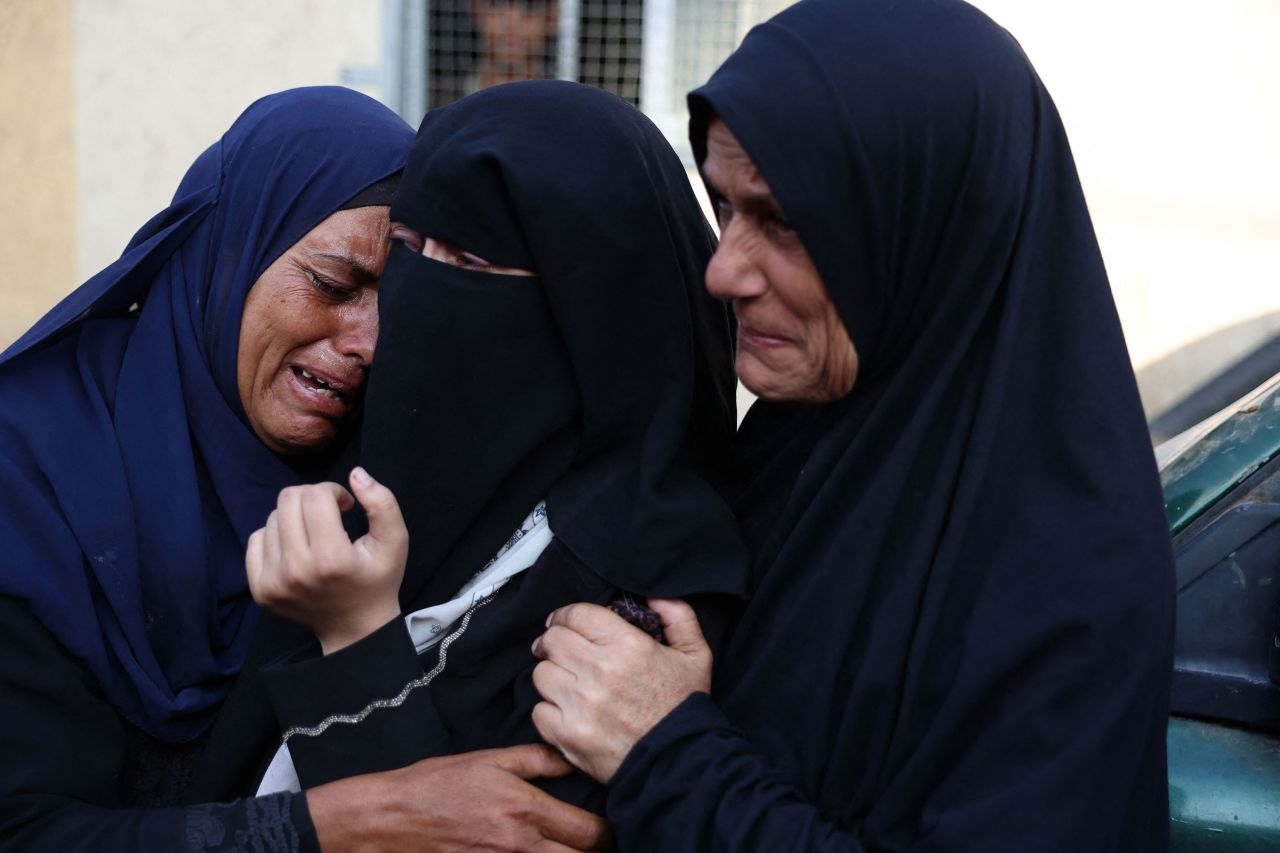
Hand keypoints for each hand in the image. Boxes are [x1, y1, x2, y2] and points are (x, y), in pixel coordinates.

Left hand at [246, 467, 408, 653]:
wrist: (355, 629)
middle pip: (288, 500)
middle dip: (312, 498)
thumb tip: (355, 474)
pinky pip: (256, 540)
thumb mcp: (395, 542)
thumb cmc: (377, 580)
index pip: (315, 496)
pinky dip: (276, 535)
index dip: (334, 491)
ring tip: (315, 535)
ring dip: (296, 517)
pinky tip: (297, 548)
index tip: (346, 506)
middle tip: (330, 515)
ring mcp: (273, 583)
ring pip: (272, 517)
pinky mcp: (259, 590)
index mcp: (331, 559)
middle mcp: (296, 571)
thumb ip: (382, 503)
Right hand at [306, 744, 612, 850]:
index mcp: (525, 809)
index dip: (609, 834)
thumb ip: (536, 760)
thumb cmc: (435, 785)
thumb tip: (572, 757)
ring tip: (571, 850)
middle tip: (598, 845)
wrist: (388, 819)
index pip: (590, 834)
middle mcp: (519, 845)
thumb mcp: (488, 760)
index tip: (611, 828)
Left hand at [530, 598, 711, 783]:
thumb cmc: (684, 708)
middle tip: (557, 649)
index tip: (563, 622)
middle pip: (552, 640)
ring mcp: (580, 704)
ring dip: (551, 675)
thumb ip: (678, 616)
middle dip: (552, 641)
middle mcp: (599, 670)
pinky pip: (539, 710)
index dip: (565, 615)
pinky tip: (566, 710)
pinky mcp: (568, 734)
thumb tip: (653, 596)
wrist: (679, 763)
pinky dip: (549, 710)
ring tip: (564, 681)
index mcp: (628, 645)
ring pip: (541, 674)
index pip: (576, 614)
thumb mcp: (696, 655)